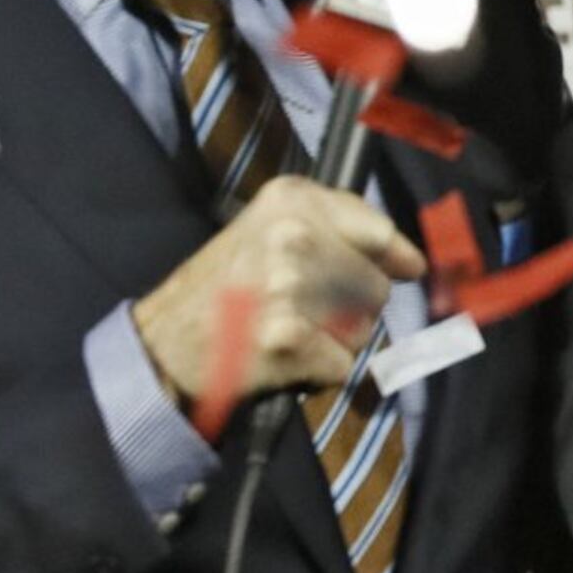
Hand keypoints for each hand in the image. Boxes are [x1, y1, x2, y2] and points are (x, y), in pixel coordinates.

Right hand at [131, 176, 421, 410]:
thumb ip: (340, 227)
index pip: (381, 232)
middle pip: (376, 287)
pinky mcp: (287, 338)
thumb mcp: (271, 227)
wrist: (160, 345)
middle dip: (353, 308)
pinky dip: (318, 372)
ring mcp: (289, 286)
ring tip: (290, 331)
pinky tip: (281, 359)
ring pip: (363, 328)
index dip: (395, 259)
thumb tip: (412, 261)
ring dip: (337, 341)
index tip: (402, 271)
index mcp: (292, 199)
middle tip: (305, 311)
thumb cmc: (224, 285)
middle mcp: (293, 235)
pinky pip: (341, 365)